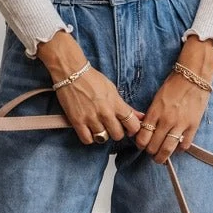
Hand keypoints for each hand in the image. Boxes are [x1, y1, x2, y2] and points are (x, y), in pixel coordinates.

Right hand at [36, 29, 142, 144]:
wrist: (71, 73)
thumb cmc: (92, 79)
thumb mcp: (113, 90)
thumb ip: (126, 106)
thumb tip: (140, 116)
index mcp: (116, 104)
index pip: (133, 125)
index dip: (132, 129)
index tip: (128, 127)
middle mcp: (105, 112)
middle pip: (118, 135)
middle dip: (116, 132)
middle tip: (111, 126)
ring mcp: (91, 118)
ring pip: (103, 139)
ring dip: (102, 134)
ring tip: (98, 126)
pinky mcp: (77, 121)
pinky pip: (87, 140)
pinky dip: (89, 137)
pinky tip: (88, 130)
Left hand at [134, 68, 211, 163]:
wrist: (194, 76)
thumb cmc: (174, 84)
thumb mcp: (157, 98)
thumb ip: (152, 115)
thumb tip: (146, 129)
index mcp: (155, 112)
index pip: (142, 137)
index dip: (140, 144)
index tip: (142, 144)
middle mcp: (166, 120)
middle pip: (153, 146)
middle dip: (150, 152)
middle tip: (151, 152)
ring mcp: (180, 124)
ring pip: (167, 149)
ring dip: (162, 157)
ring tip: (161, 158)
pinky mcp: (193, 126)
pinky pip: (184, 145)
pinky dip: (179, 149)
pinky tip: (177, 146)